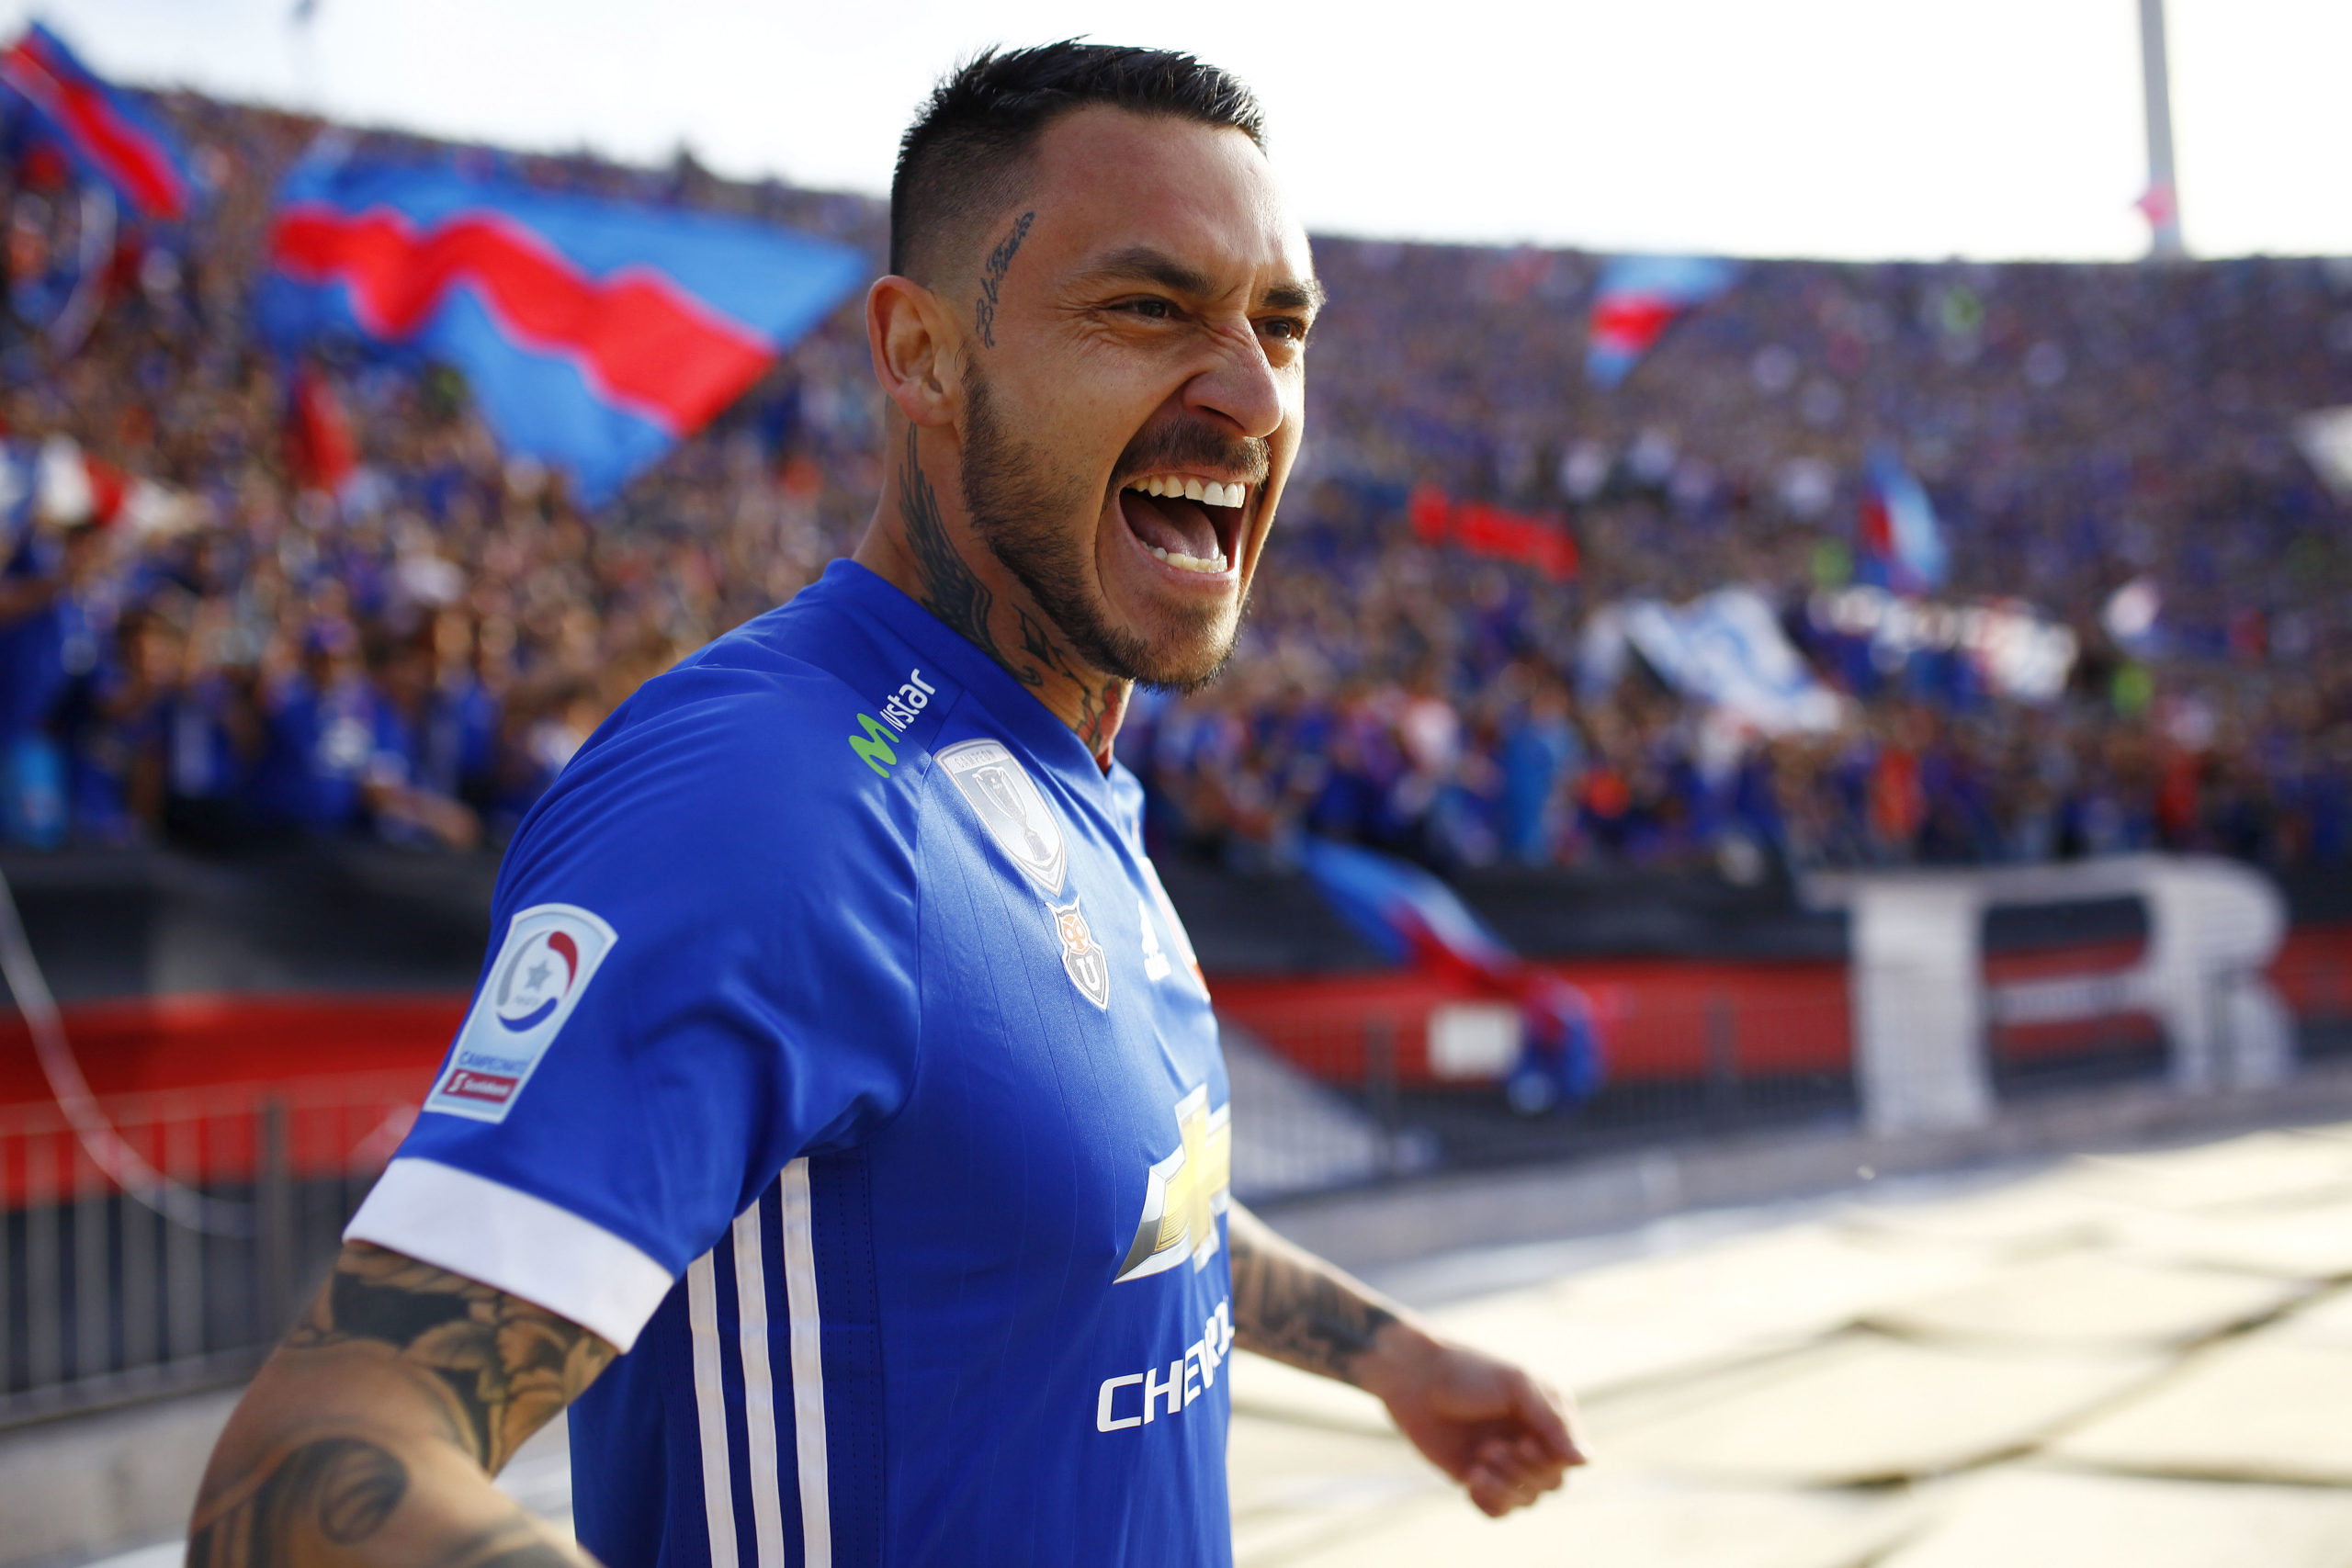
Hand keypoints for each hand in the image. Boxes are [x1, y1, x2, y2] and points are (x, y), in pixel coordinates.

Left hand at [1361, 1329, 1584, 1517]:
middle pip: (1551, 1483)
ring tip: (1479, 1458)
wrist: (1413, 1377)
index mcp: (1547, 1417)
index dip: (1551, 1459)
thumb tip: (1585, 1462)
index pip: (1571, 1457)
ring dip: (1505, 1485)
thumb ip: (1553, 1422)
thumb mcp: (1517, 1385)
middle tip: (1491, 1447)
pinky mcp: (1476, 1477)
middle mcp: (1530, 1441)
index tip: (1524, 1441)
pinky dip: (1489, 1500)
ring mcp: (1503, 1462)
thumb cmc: (1468, 1371)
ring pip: (1526, 1499)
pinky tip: (1470, 1477)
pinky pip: (1497, 1509)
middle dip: (1523, 1470)